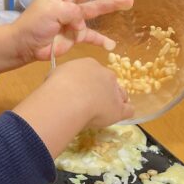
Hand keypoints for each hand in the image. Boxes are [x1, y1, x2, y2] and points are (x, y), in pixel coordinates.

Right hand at [13, 58, 132, 156]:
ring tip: (106, 111)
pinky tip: (120, 118)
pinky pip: (128, 110)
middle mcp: (105, 75)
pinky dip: (124, 114)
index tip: (82, 91)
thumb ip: (62, 78)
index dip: (89, 82)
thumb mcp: (55, 75)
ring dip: (116, 101)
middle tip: (92, 102)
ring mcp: (114, 91)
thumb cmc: (58, 84)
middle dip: (103, 90)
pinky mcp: (119, 108)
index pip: (94, 73)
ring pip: (121, 95)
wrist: (69, 97)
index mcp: (90, 65)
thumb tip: (59, 84)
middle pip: (109, 82)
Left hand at [14, 0, 133, 62]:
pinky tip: (112, 44)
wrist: (26, 46)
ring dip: (111, 6)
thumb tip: (82, 20)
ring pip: (95, 11)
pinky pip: (91, 36)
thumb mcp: (52, 11)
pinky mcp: (76, 36)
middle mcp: (69, 3)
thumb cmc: (34, 24)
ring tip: (128, 2)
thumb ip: (71, 11)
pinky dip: (101, 40)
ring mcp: (74, 19)